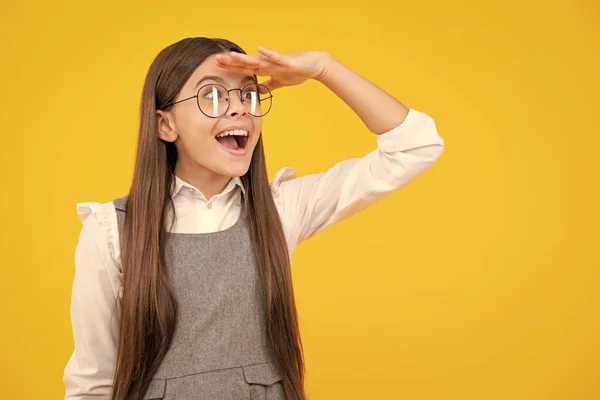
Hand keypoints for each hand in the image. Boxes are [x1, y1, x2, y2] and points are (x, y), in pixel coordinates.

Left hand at [215, 47, 332, 92]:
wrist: (314, 65)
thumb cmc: (297, 72)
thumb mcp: (279, 82)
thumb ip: (268, 86)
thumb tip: (258, 91)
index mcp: (266, 69)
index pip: (245, 68)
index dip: (232, 67)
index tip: (218, 66)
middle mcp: (268, 63)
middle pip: (247, 63)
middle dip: (232, 62)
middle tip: (217, 60)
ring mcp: (277, 62)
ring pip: (258, 60)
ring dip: (245, 58)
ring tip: (231, 56)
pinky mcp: (287, 61)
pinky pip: (276, 57)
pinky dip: (268, 54)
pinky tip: (259, 49)